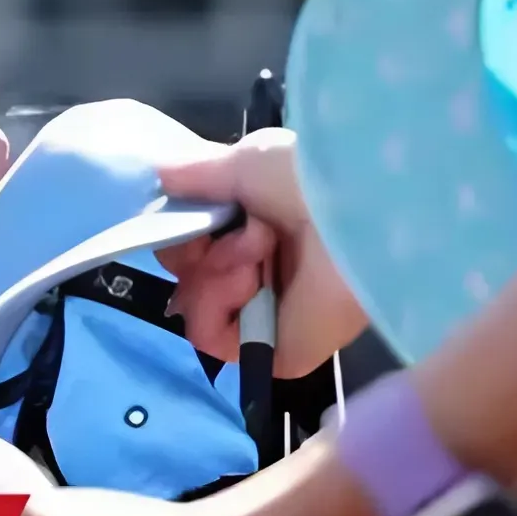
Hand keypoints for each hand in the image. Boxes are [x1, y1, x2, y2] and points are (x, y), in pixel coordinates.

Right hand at [156, 132, 367, 377]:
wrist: (357, 212)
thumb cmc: (303, 178)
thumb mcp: (241, 163)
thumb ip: (196, 178)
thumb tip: (159, 176)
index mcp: (257, 232)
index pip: (194, 248)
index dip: (184, 232)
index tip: (196, 213)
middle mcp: (261, 274)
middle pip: (190, 278)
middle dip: (199, 249)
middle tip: (233, 229)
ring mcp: (269, 316)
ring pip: (196, 306)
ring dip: (213, 270)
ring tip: (256, 251)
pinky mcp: (278, 352)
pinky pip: (215, 338)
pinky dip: (217, 304)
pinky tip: (248, 278)